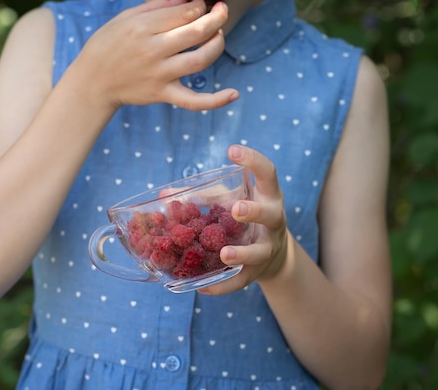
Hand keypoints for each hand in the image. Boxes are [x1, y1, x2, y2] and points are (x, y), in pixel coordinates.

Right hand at [66, 0, 238, 110]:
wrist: (92, 82)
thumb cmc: (108, 45)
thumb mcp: (125, 19)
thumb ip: (156, 8)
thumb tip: (186, 2)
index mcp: (143, 28)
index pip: (184, 12)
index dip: (199, 6)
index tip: (200, 6)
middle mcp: (153, 51)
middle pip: (197, 31)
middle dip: (216, 17)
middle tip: (221, 11)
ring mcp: (160, 75)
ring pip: (201, 59)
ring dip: (218, 44)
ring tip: (219, 35)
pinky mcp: (163, 94)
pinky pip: (193, 101)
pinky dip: (215, 100)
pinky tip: (234, 94)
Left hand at [199, 145, 288, 294]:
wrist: (271, 256)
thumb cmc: (244, 219)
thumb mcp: (228, 202)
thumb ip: (202, 197)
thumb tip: (164, 196)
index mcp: (267, 196)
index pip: (268, 173)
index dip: (254, 160)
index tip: (232, 150)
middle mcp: (273, 221)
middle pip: (270, 215)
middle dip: (254, 212)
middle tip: (236, 209)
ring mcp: (267, 248)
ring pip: (259, 252)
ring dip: (242, 253)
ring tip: (224, 254)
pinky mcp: (257, 273)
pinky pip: (241, 281)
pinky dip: (223, 286)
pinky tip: (202, 288)